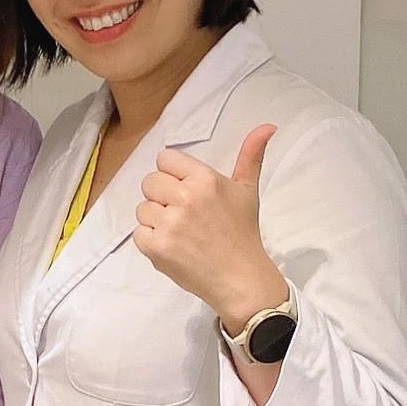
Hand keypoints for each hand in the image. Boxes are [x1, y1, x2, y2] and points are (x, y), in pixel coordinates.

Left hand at [134, 124, 286, 329]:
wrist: (241, 280)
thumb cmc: (243, 233)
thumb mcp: (247, 191)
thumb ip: (251, 156)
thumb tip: (268, 125)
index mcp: (205, 180)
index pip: (164, 159)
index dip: (172, 175)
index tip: (185, 191)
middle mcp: (185, 198)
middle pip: (149, 182)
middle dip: (162, 196)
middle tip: (183, 214)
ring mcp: (169, 224)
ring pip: (142, 208)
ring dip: (156, 219)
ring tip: (180, 232)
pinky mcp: (156, 248)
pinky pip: (138, 233)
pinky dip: (151, 241)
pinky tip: (173, 246)